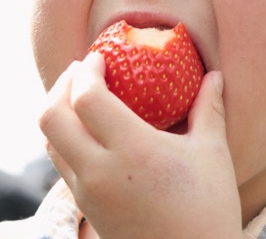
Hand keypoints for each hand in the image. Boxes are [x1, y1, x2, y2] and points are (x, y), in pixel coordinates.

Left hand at [39, 53, 241, 238]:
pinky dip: (64, 139)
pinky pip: (60, 164)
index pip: (86, 98)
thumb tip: (216, 76)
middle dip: (60, 86)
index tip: (99, 56)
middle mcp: (100, 171)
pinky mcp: (87, 209)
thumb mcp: (212, 154)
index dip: (86, 70)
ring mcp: (88, 193)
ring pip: (49, 143)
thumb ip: (209, 109)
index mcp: (133, 151)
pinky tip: (88, 134)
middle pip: (51, 117)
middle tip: (80, 70)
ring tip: (79, 98)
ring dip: (57, 112)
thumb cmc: (208, 209)